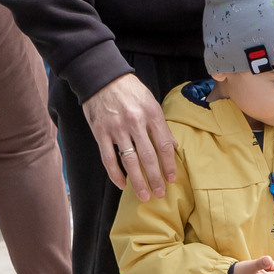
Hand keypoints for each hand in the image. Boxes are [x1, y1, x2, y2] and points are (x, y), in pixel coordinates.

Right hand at [82, 72, 176, 196]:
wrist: (102, 77)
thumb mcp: (151, 102)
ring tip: (144, 195)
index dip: (169, 164)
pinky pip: (108, 158)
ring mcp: (117, 128)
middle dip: (155, 178)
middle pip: (148, 157)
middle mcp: (135, 122)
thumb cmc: (129, 90)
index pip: (164, 145)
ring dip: (138, 181)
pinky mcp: (100, 132)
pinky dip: (115, 174)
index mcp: (152, 114)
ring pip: (130, 161)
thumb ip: (161, 125)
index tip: (172, 178)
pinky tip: (122, 185)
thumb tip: (173, 146)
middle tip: (160, 193)